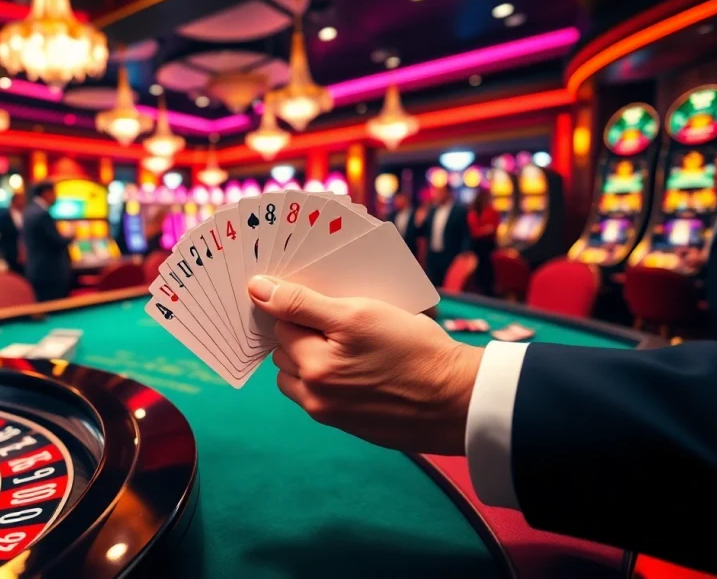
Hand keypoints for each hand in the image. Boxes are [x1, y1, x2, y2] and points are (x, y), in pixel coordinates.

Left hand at [248, 276, 482, 454]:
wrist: (458, 400)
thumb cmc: (414, 350)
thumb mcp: (359, 313)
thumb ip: (302, 303)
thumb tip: (257, 289)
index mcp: (312, 366)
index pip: (281, 324)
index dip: (301, 307)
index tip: (323, 301)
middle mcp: (315, 396)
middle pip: (286, 353)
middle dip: (305, 334)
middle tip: (342, 322)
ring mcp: (331, 415)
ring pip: (301, 377)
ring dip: (314, 360)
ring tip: (351, 347)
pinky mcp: (350, 427)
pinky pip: (324, 397)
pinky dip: (333, 380)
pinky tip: (362, 369)